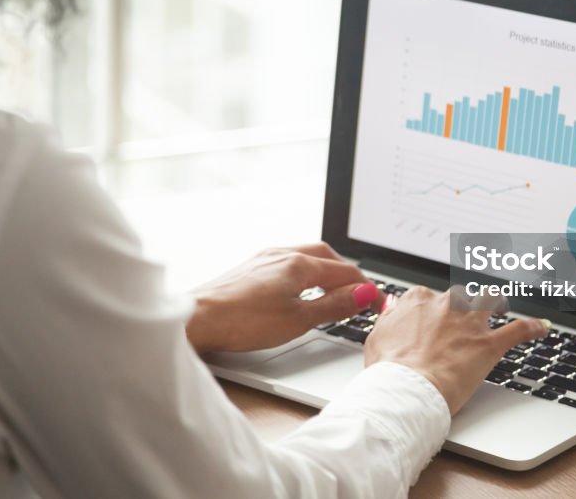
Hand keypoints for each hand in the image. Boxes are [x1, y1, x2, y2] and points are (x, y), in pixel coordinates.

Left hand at [185, 243, 383, 353]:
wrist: (198, 320)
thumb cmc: (242, 321)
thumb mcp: (299, 319)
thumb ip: (334, 305)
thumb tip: (363, 294)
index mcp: (298, 264)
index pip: (344, 271)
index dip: (365, 288)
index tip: (377, 302)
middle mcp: (282, 253)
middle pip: (327, 256)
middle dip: (348, 273)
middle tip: (361, 293)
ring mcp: (264, 258)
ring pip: (306, 256)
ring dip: (326, 270)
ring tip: (336, 290)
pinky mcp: (251, 267)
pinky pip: (288, 262)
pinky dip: (305, 272)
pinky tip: (301, 287)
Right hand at [365, 286, 548, 413]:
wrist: (408, 388)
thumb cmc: (390, 369)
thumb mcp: (378, 337)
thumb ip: (390, 318)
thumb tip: (395, 306)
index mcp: (416, 301)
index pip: (427, 296)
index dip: (430, 311)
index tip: (430, 320)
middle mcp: (444, 305)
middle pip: (458, 297)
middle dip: (460, 308)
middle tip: (459, 325)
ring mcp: (469, 323)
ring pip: (488, 302)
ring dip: (493, 305)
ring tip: (499, 307)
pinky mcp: (488, 344)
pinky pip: (517, 330)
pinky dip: (532, 327)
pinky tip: (542, 327)